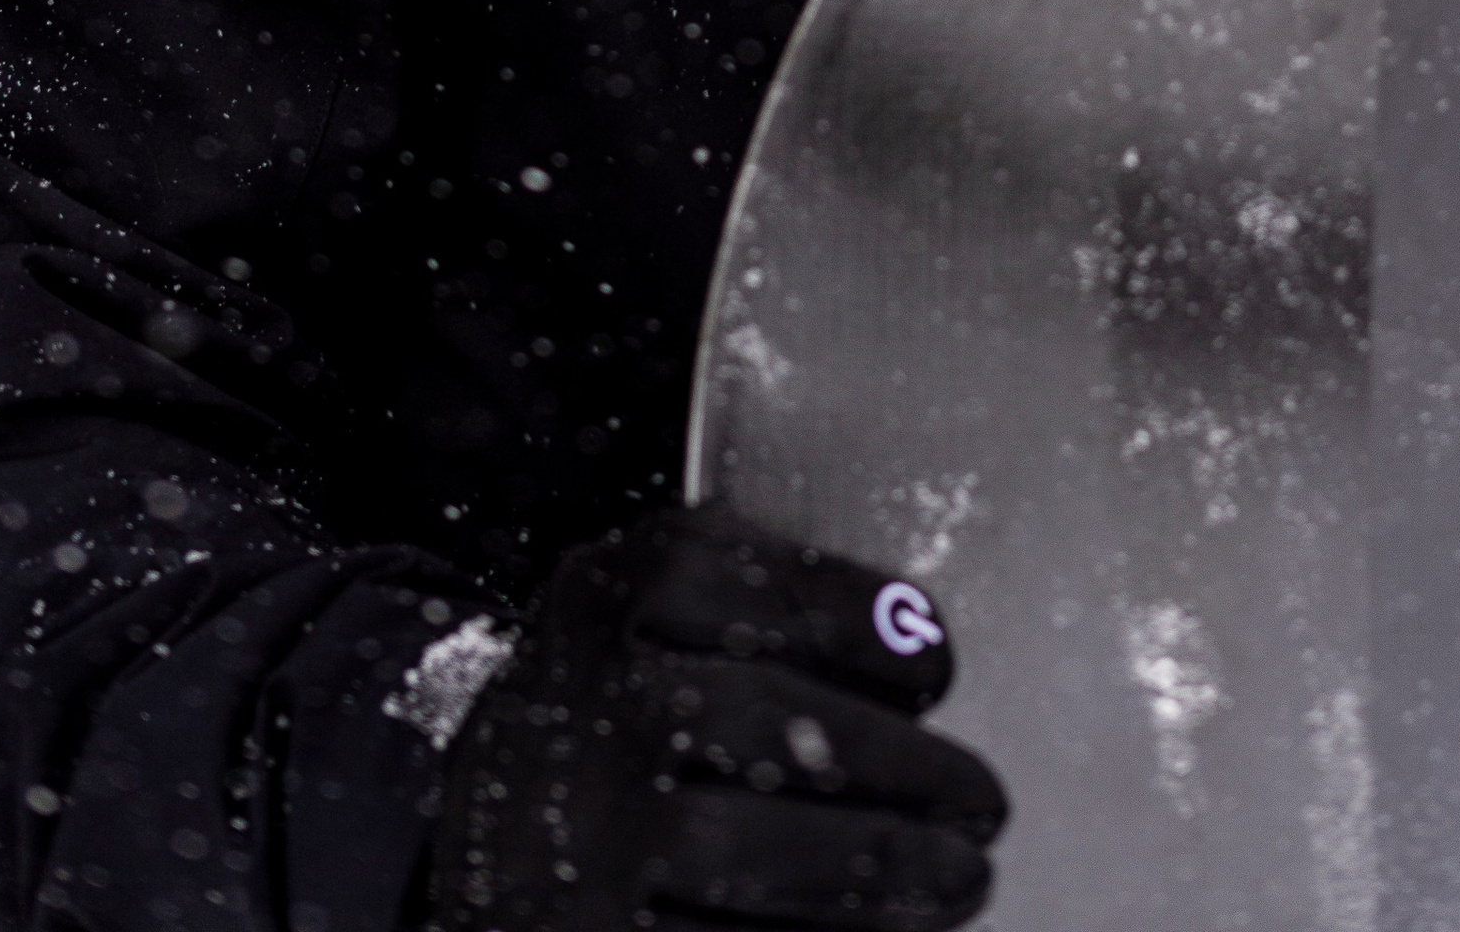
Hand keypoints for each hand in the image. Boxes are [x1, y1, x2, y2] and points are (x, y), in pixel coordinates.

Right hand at [433, 502, 1006, 930]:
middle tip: (980, 802)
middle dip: (898, 768)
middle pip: (761, 725)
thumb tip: (914, 650)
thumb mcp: (649, 627)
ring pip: (737, 850)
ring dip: (875, 867)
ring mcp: (572, 837)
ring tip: (959, 876)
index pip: (750, 584)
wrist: (479, 857)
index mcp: (608, 595)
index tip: (933, 666)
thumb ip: (759, 618)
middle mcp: (584, 705)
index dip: (865, 624)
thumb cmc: (609, 729)